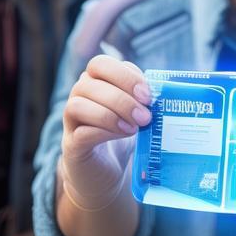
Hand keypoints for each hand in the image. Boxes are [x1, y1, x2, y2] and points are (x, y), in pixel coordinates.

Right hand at [61, 55, 151, 187]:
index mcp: (95, 81)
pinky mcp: (71, 146)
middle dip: (122, 97)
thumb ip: (143, 96)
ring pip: (78, 105)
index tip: (147, 95)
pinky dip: (104, 131)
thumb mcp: (136, 110)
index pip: (100, 63)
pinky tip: (124, 135)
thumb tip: (164, 91)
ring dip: (110, 114)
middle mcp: (78, 96)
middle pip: (89, 81)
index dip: (124, 75)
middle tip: (145, 115)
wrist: (107, 172)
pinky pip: (80, 132)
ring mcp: (71, 121)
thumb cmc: (123, 134)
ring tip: (134, 128)